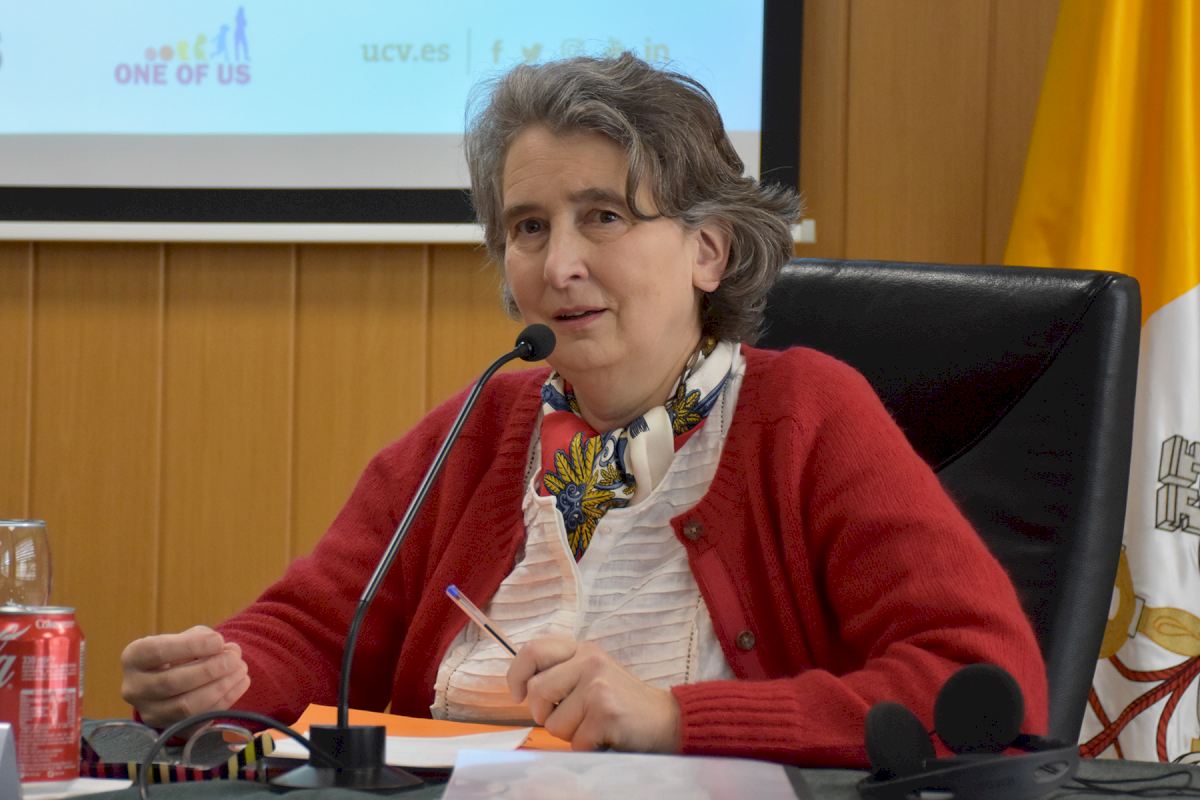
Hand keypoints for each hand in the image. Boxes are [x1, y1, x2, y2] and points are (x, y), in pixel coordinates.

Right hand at [120, 625, 249, 728]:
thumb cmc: (180, 652)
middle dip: (209, 670)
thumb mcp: (186, 637)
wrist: (173, 680)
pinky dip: (225, 701)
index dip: (191, 646)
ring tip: (241, 669)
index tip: (219, 641)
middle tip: (234, 658)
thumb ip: (204, 639)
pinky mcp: (170, 730)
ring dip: (220, 687)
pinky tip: (240, 683)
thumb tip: (227, 651)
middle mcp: (135, 688)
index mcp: (134, 658)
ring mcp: (151, 713)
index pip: (158, 652)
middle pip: (172, 683)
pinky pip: (200, 720)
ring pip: (186, 707)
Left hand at [507, 638, 680, 752]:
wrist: (667, 720)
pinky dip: (587, 746)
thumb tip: (522, 688)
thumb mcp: (592, 674)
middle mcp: (589, 661)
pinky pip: (575, 741)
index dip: (516, 675)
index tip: (518, 695)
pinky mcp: (605, 713)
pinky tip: (606, 736)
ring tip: (594, 726)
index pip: (533, 650)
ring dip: (570, 734)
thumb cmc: (622, 702)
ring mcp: (597, 686)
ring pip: (553, 723)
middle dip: (544, 714)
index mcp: (582, 649)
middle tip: (566, 718)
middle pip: (537, 691)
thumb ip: (562, 673)